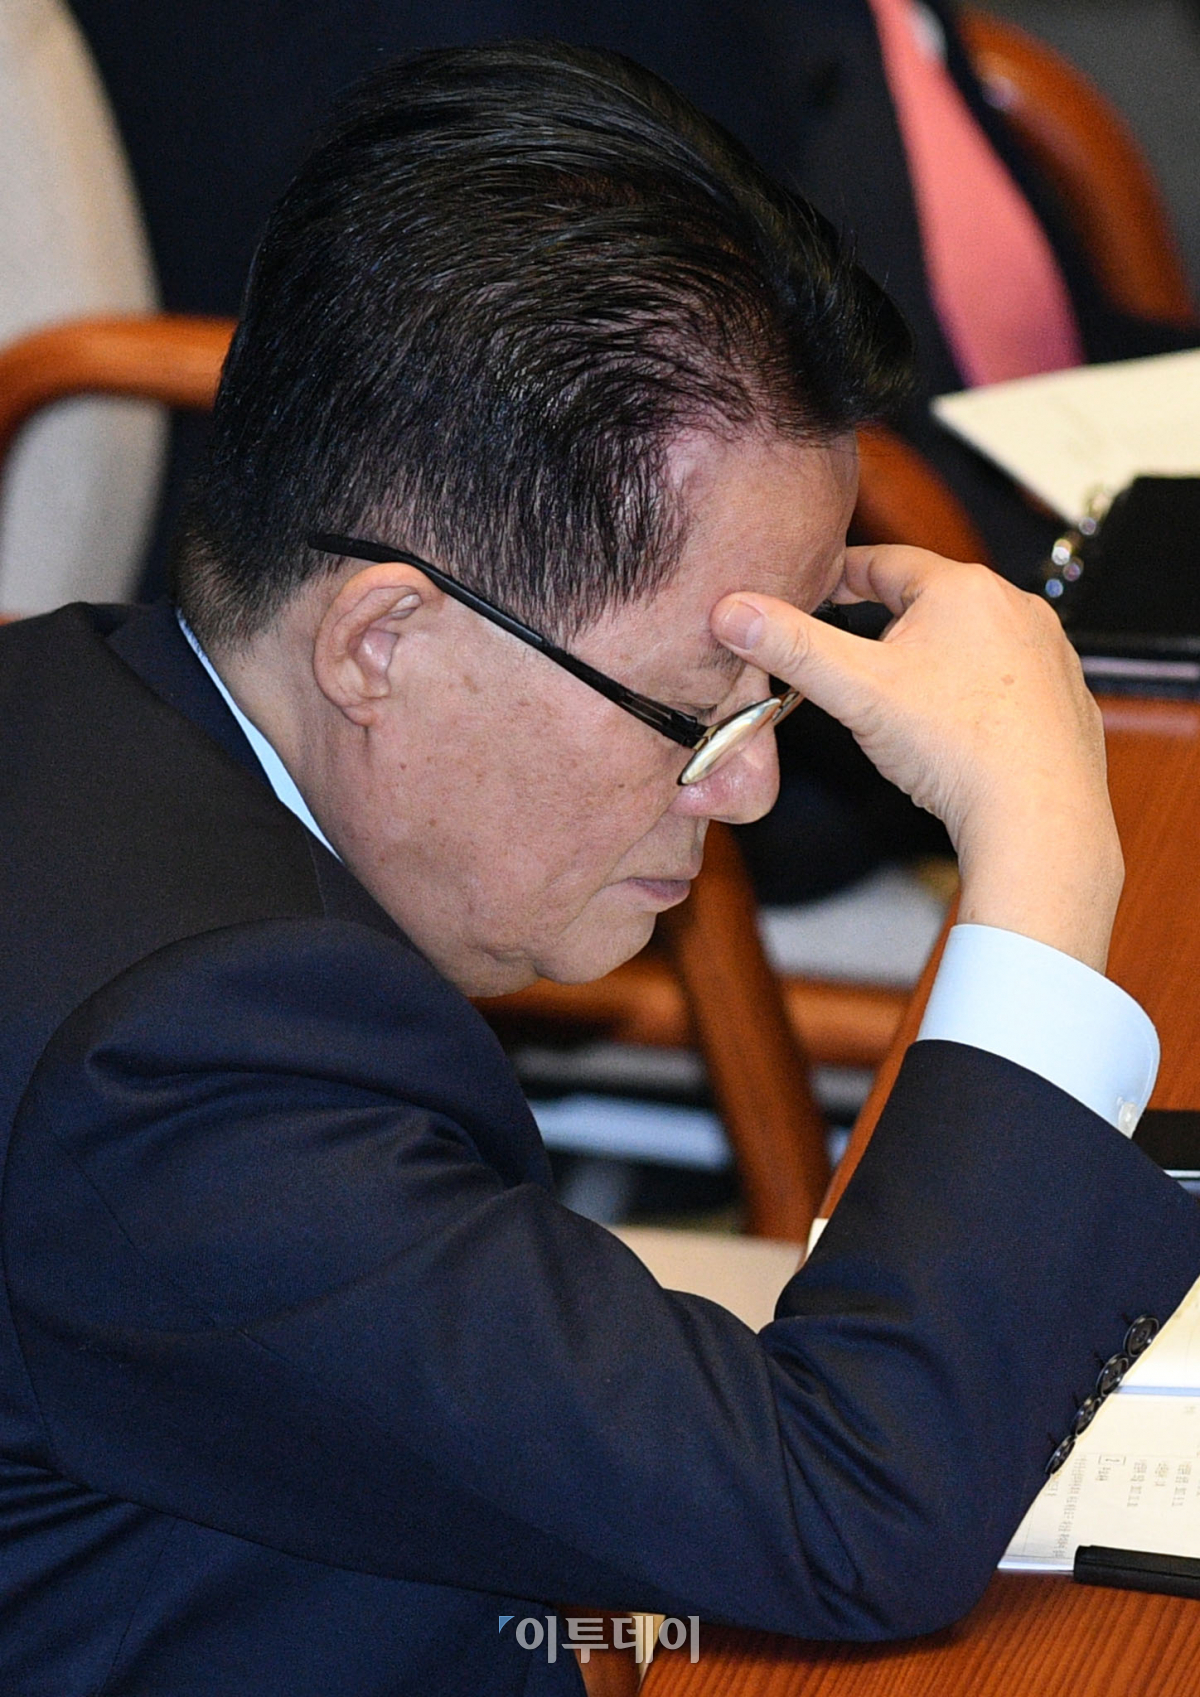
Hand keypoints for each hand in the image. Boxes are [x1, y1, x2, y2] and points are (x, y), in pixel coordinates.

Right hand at [712, 545, 1122, 971]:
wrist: (1038, 817)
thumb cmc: (955, 749)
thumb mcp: (855, 690)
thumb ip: (791, 646)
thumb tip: (731, 610)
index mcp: (961, 589)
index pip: (883, 561)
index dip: (838, 576)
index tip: (813, 592)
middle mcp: (1014, 606)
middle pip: (928, 600)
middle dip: (885, 623)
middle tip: (848, 656)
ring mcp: (1047, 650)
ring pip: (970, 639)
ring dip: (933, 657)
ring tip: (900, 696)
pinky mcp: (1064, 694)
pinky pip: (1007, 678)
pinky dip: (975, 692)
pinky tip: (956, 728)